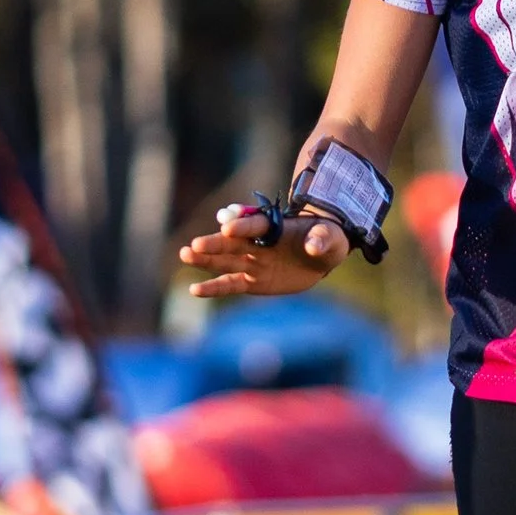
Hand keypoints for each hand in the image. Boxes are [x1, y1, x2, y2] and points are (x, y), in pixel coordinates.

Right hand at [178, 201, 352, 301]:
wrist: (322, 255)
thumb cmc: (327, 239)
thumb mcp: (330, 237)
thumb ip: (321, 239)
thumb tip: (312, 246)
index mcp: (274, 226)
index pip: (256, 225)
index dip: (242, 225)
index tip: (228, 227)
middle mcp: (258, 243)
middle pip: (233, 242)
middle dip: (215, 243)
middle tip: (195, 245)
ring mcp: (253, 261)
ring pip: (226, 261)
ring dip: (206, 260)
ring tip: (185, 255)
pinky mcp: (252, 281)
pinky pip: (230, 284)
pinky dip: (213, 288)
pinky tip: (194, 290)